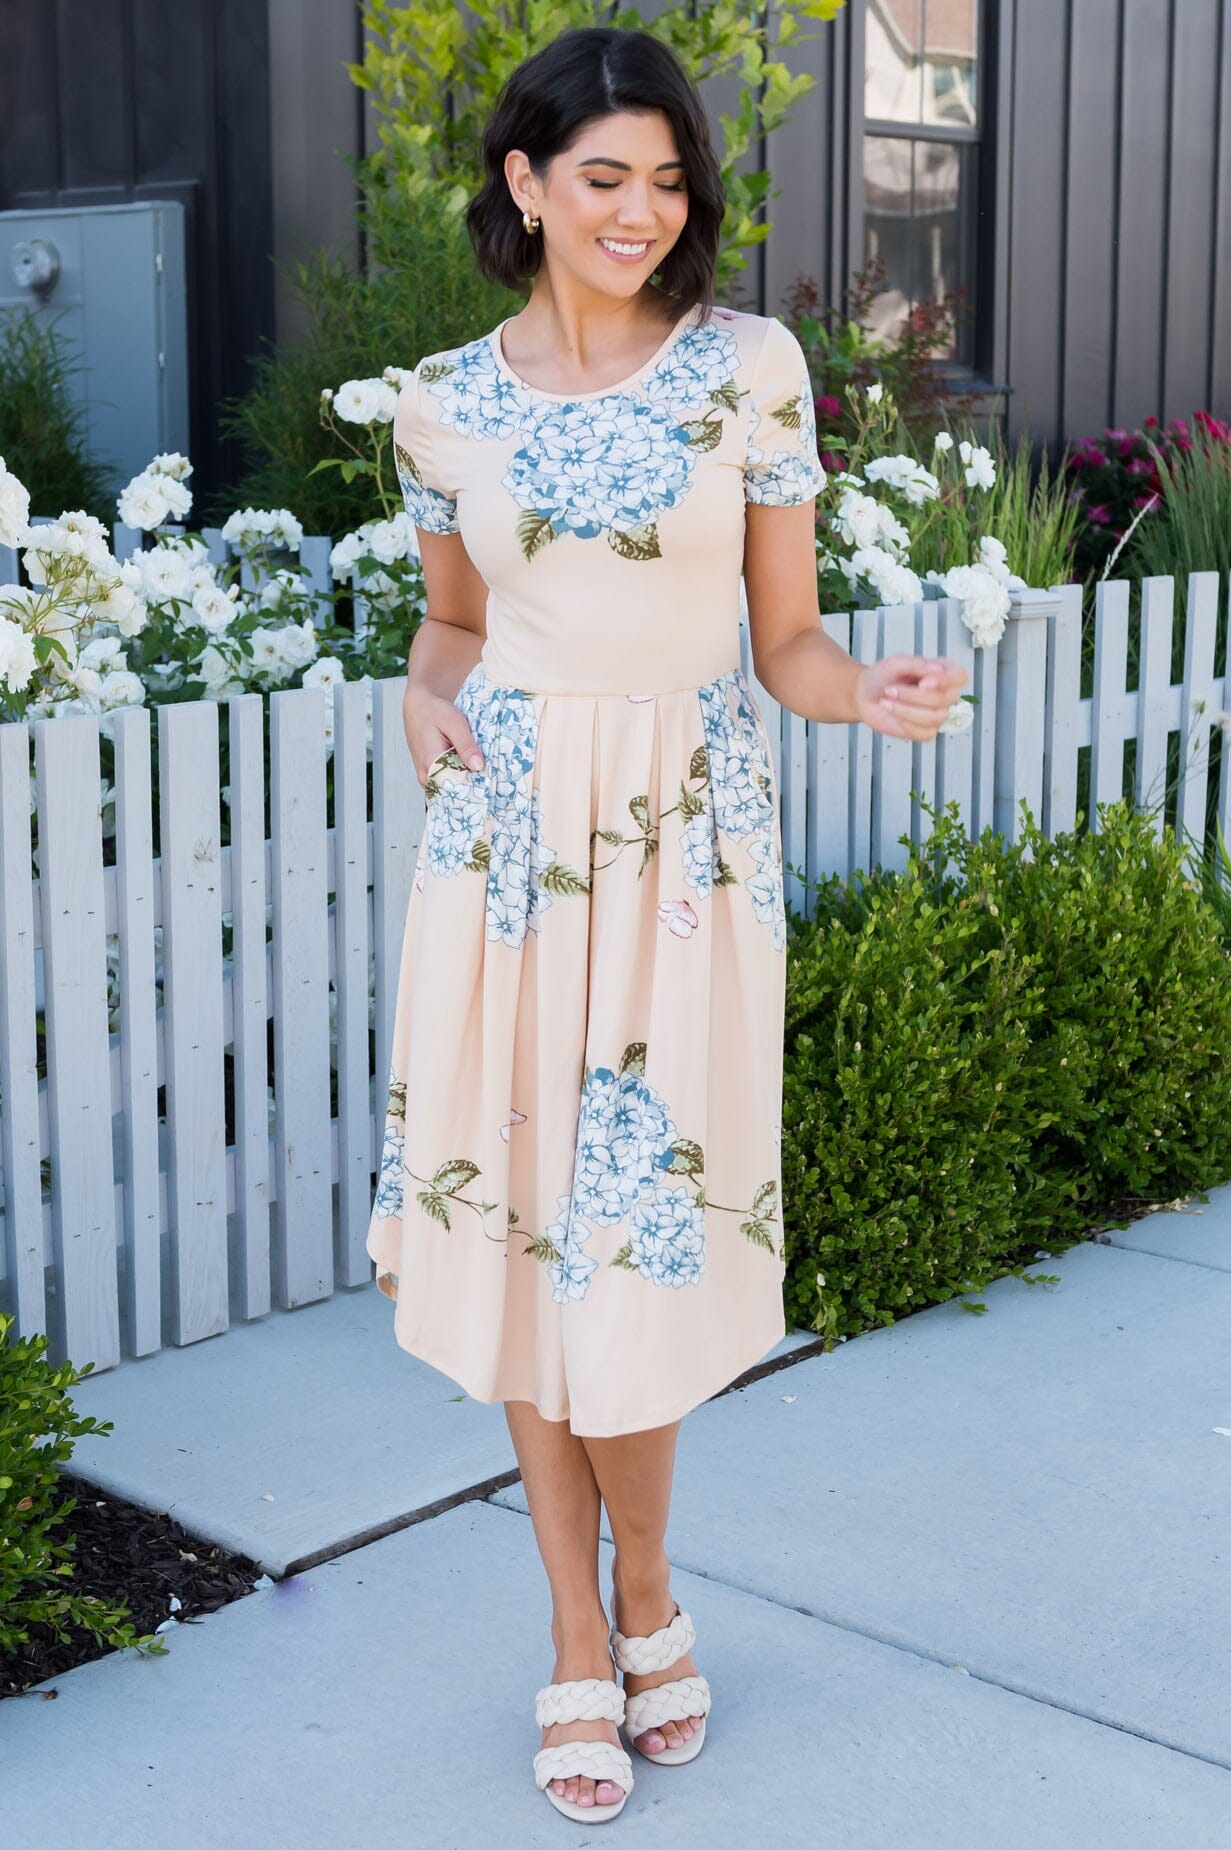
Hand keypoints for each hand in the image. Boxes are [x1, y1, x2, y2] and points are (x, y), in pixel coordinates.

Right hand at [403, 684, 485, 784]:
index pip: (456, 789)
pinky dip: (460, 775)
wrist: (418, 705)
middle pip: (454, 790)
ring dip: (467, 780)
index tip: (492, 785)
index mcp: (431, 764)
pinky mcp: (430, 772)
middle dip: (473, 785)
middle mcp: (426, 775)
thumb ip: (465, 745)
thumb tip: (478, 766)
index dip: (475, 788)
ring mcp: (427, 775)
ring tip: (483, 773)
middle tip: (492, 778)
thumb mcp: (454, 723)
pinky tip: (471, 768)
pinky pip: (447, 780)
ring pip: (451, 786)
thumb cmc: (434, 711)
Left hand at [853, 655, 968, 741]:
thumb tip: (938, 669)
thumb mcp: (897, 662)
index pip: (960, 676)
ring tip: (886, 700)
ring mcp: (936, 714)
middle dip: (913, 695)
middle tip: (890, 689)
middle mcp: (944, 694)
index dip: (945, 681)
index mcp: (943, 673)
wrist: (865, 694)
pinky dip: (906, 723)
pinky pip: (925, 733)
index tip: (923, 682)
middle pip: (945, 699)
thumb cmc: (883, 676)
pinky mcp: (924, 731)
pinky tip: (893, 712)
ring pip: (935, 717)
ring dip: (906, 709)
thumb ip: (917, 664)